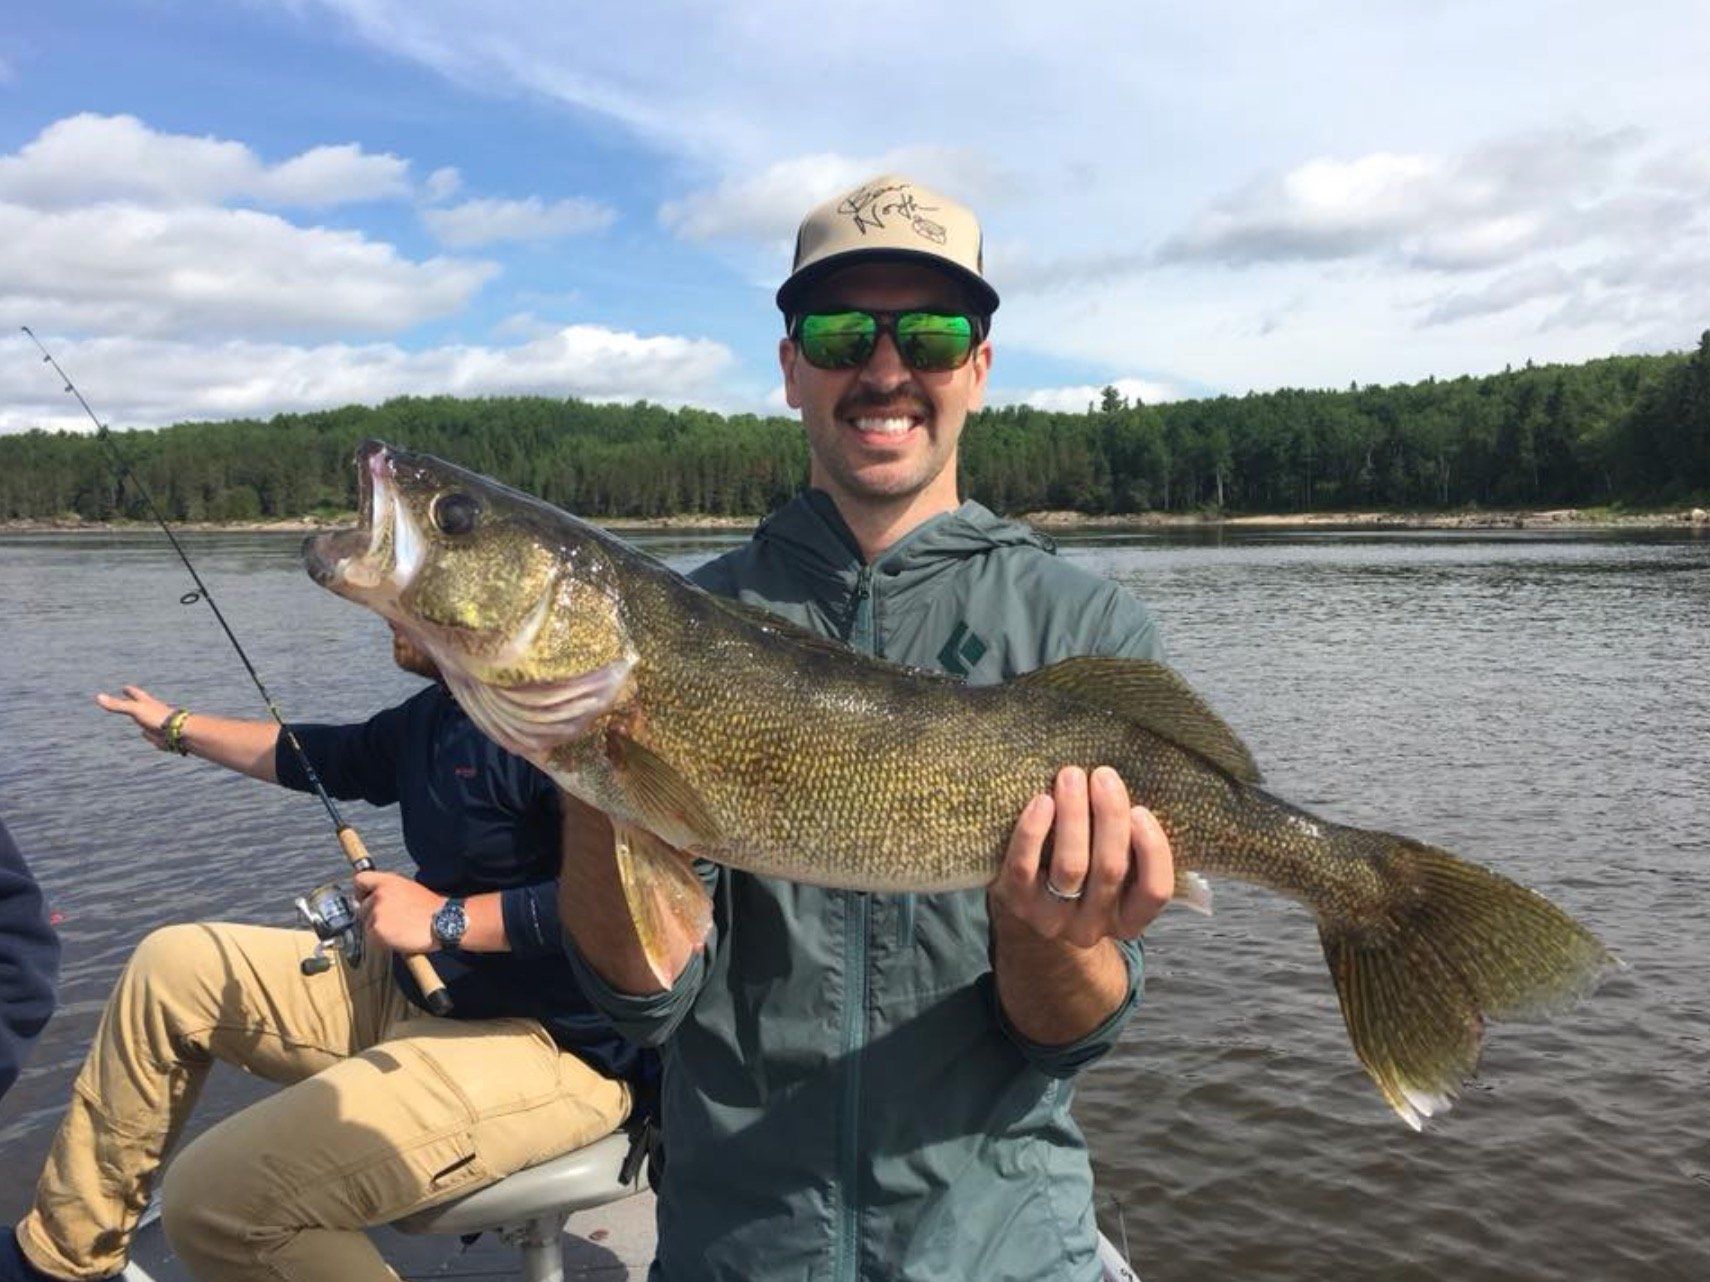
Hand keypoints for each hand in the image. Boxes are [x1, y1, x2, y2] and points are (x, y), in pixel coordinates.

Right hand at [95, 685, 174, 749]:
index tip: (125, 687)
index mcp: (147, 703)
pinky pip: (151, 735)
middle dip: (135, 702)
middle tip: (130, 697)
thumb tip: (98, 697)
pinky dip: (149, 734)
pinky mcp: (159, 736)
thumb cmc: (158, 718)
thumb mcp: (135, 709)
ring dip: (143, 719)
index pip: (136, 694)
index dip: (130, 691)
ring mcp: (156, 724)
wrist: (178, 733)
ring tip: (139, 717)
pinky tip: (149, 734)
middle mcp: (152, 712)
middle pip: (142, 706)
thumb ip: (117, 705)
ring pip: (147, 721)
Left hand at [353, 870, 443, 954]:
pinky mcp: (377, 929)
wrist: (443, 921)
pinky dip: (382, 939)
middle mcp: (379, 894)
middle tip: (391, 921)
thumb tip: (373, 899)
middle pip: (362, 907)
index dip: (360, 891)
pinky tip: (398, 936)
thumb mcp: (409, 888)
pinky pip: (372, 937)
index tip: (364, 899)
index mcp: (388, 881)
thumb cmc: (430, 908)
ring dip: (378, 928)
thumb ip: (389, 891)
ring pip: (366, 924)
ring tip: (398, 929)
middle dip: (372, 916)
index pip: (360, 880)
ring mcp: (377, 912)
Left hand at [989, 766, 1173, 948]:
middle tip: (1103, 775)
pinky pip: (1025, 867)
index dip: (1153, 849)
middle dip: (1110, 815)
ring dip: (1074, 815)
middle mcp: (1093, 925)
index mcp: (1128, 918)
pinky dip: (1033, 831)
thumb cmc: (1082, 870)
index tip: (1140, 810)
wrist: (1026, 905)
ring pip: (1070, 866)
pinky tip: (1041, 801)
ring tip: (1071, 777)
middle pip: (1110, 868)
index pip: (1155, 891)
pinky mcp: (1017, 904)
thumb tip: (1126, 790)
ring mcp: (1053, 919)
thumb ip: (1127, 844)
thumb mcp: (1112, 869)